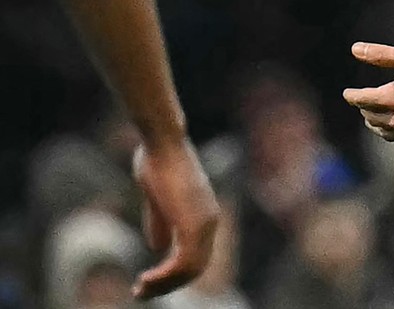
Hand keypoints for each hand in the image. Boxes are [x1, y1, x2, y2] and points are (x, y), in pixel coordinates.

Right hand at [131, 138, 218, 298]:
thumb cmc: (157, 163)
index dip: (173, 275)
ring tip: (139, 290)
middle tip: (140, 293)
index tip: (147, 283)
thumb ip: (160, 222)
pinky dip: (165, 277)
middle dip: (167, 285)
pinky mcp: (194, 223)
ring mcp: (205, 223)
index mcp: (205, 216)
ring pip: (190, 270)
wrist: (162, 142)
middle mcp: (211, 222)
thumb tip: (158, 248)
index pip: (197, 258)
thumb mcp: (158, 199)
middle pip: (195, 269)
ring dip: (163, 285)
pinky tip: (145, 280)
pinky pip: (183, 263)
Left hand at [343, 42, 393, 143]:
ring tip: (376, 117)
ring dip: (376, 124)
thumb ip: (383, 54)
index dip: (352, 95)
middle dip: (364, 108)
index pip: (361, 100)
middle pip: (371, 118)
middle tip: (363, 101)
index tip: (348, 93)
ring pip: (385, 133)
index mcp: (393, 98)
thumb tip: (355, 49)